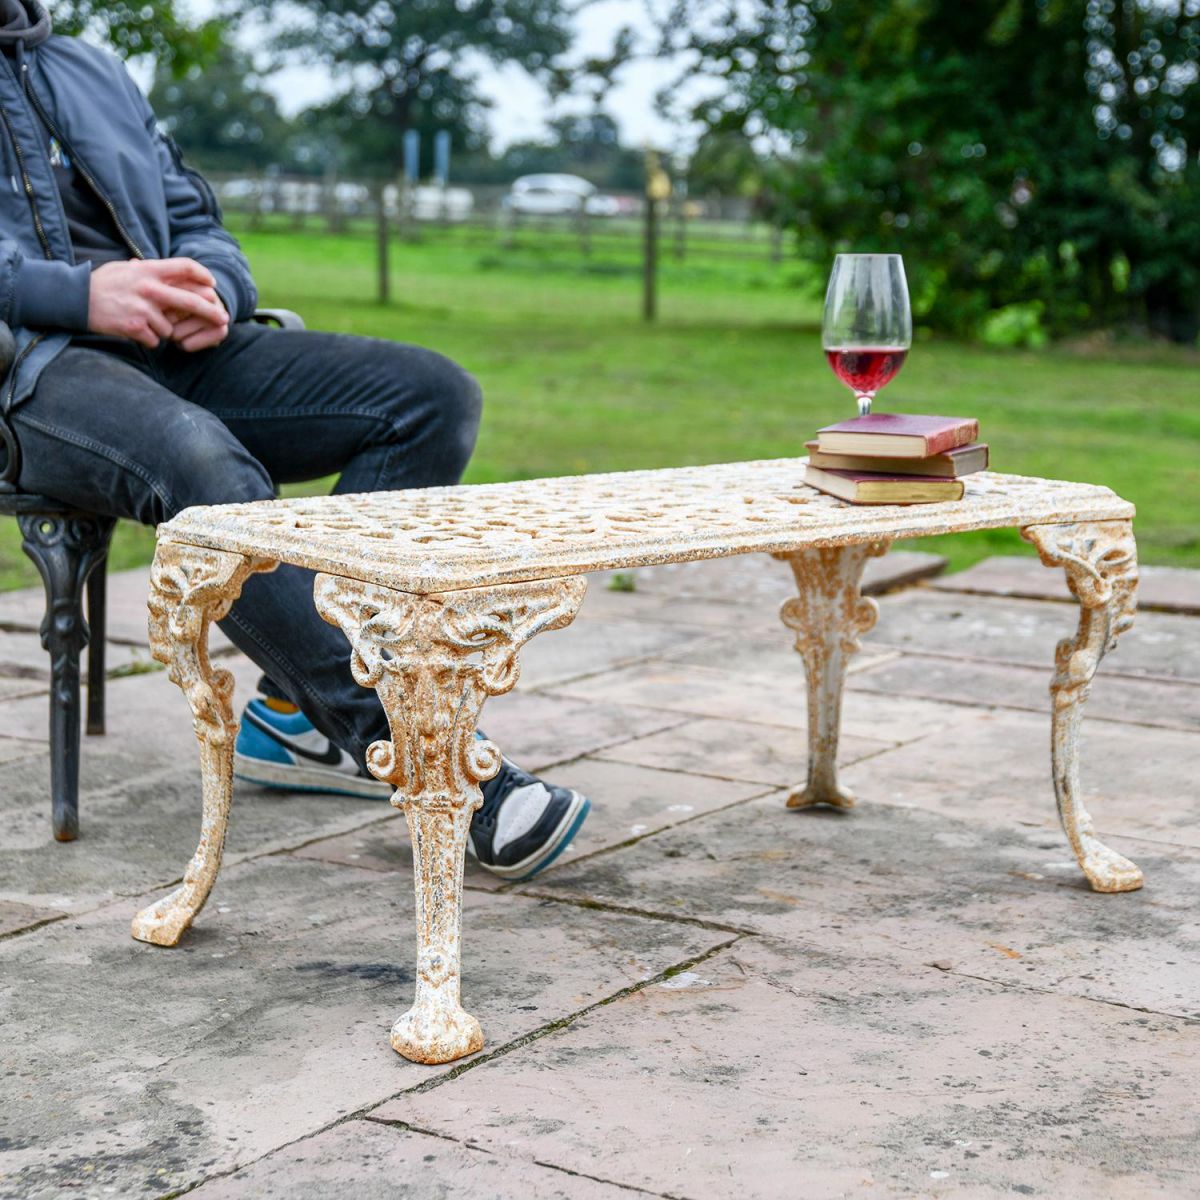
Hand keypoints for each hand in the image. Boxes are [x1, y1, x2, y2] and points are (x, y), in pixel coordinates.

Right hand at [88, 258, 227, 349]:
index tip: (212, 284)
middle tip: (223, 318)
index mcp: (148, 270)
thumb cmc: (103, 284)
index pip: (185, 267)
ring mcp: (143, 308)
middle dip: (210, 312)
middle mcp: (149, 288)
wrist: (75, 299)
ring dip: (162, 330)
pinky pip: (155, 340)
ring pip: (170, 328)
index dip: (203, 275)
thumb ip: (151, 272)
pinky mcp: (135, 326)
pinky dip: (148, 339)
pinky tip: (133, 330)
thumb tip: (177, 272)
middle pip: (191, 301)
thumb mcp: (127, 269)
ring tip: (142, 321)